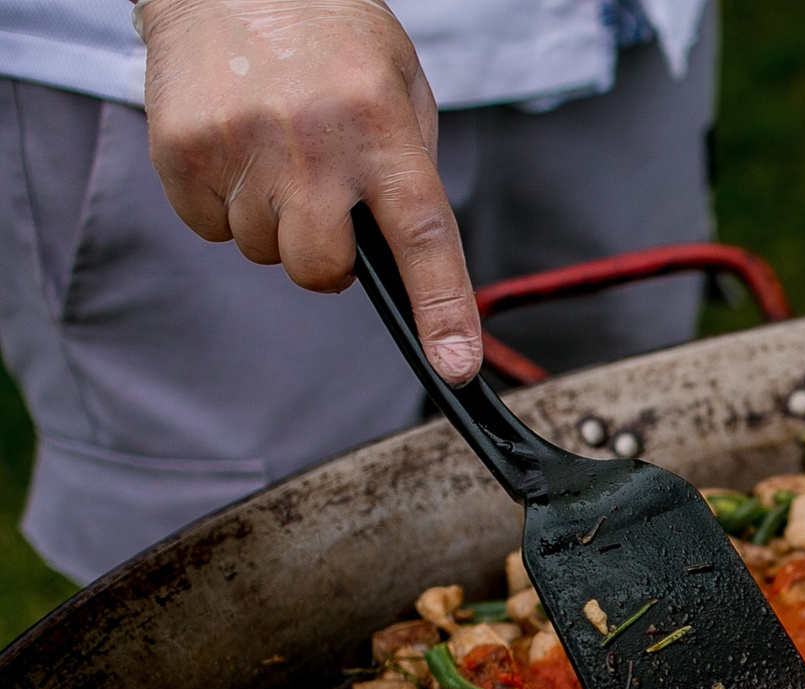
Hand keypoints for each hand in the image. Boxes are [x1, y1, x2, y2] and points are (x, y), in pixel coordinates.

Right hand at [137, 0, 481, 381]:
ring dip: (273, 220)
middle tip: (326, 207)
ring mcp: (239, 147)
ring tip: (277, 151)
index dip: (442, 309)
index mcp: (380, 128)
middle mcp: (311, 143)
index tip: (454, 365)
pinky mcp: (181, 149)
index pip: (423, 237)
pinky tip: (237, 148)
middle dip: (328, 261)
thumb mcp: (399, 88)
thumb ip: (410, 171)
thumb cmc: (330, 37)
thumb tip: (413, 262)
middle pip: (321, 271)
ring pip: (262, 251)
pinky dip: (223, 203)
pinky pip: (209, 227)